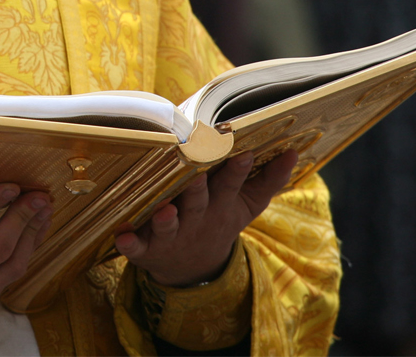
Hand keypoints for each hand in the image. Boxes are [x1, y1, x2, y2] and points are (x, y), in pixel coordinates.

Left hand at [114, 150, 295, 287]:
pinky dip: (130, 243)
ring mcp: (171, 234)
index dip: (236, 171)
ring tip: (165, 209)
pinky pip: (137, 246)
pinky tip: (121, 235)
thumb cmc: (219, 219)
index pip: (230, 185)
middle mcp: (196, 218)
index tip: (242, 153)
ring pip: (168, 226)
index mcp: (220, 205)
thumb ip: (270, 179)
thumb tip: (294, 151)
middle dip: (197, 190)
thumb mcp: (248, 205)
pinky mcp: (147, 247)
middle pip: (197, 202)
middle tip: (196, 173)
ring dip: (166, 219)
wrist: (192, 265)